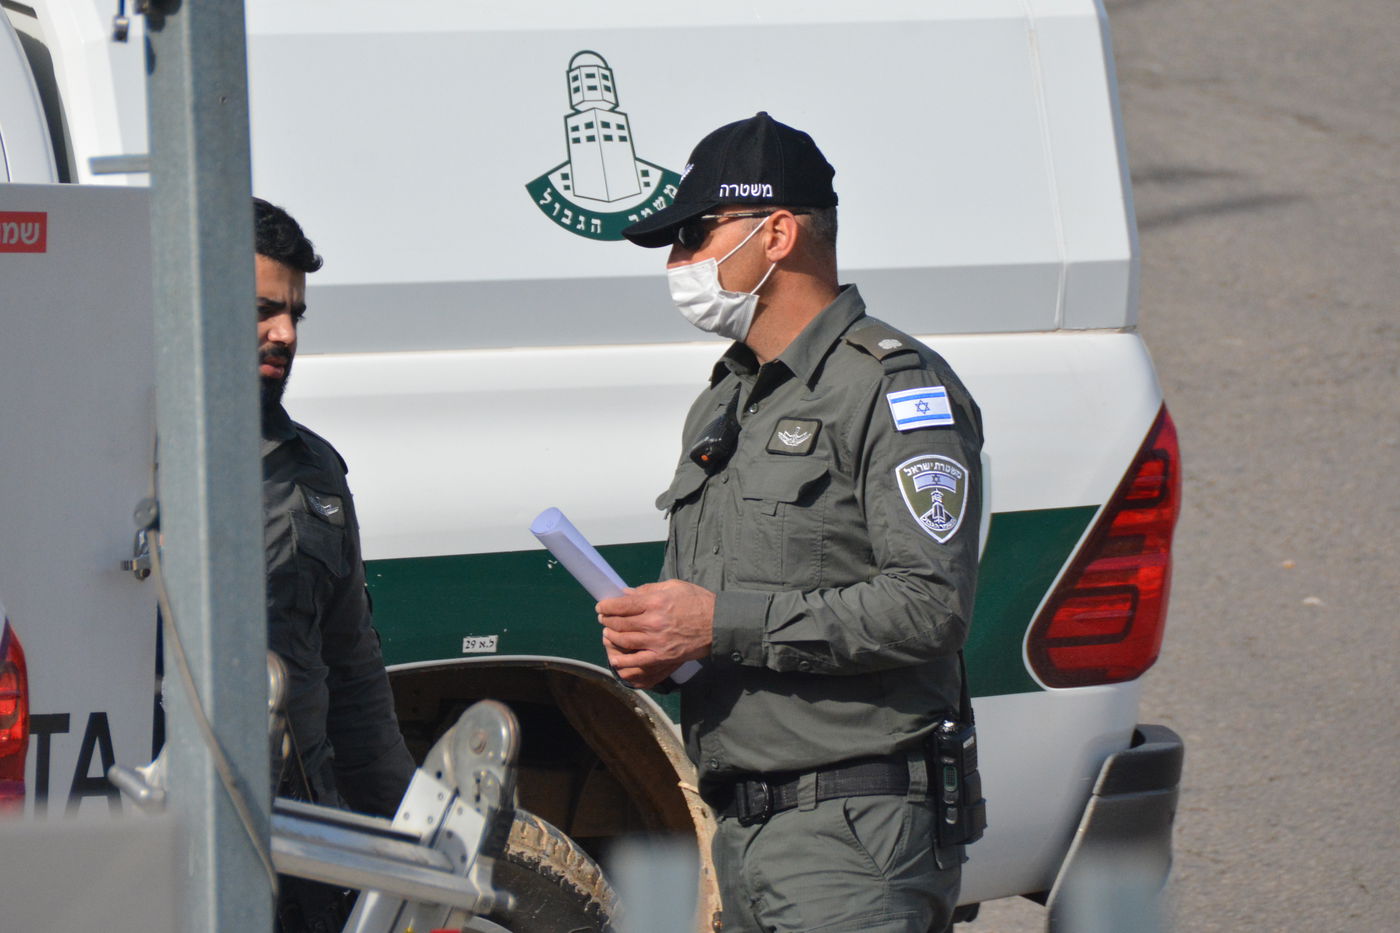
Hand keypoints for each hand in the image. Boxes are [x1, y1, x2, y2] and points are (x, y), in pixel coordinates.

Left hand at [596, 580, 714, 688]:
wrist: (718, 624)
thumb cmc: (698, 601)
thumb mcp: (674, 586)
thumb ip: (648, 589)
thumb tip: (626, 593)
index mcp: (655, 601)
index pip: (622, 605)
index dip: (607, 606)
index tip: (601, 606)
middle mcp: (653, 621)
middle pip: (620, 622)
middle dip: (607, 620)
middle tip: (603, 618)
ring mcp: (657, 641)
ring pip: (625, 640)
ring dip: (611, 636)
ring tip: (608, 632)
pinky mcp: (663, 656)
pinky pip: (637, 661)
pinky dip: (623, 660)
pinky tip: (615, 658)